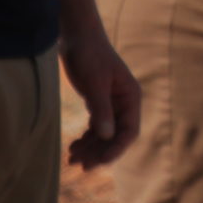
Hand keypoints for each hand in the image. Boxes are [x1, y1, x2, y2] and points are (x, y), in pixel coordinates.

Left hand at [59, 28, 143, 169]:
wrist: (77, 36)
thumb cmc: (89, 55)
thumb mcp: (94, 82)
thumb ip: (101, 109)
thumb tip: (108, 136)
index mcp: (130, 97)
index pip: (129, 130)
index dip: (117, 149)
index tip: (100, 163)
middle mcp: (124, 103)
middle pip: (116, 136)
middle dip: (100, 152)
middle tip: (81, 166)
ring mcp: (111, 103)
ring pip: (104, 134)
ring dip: (91, 148)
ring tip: (72, 159)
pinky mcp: (97, 102)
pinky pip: (95, 127)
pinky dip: (85, 138)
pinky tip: (73, 146)